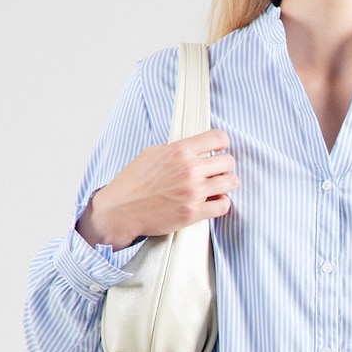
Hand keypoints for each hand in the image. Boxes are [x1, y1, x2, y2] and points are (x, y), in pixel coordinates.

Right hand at [76, 129, 237, 249]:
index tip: (219, 150)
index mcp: (179, 151)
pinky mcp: (193, 213)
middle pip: (229, 161)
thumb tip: (194, 146)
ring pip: (231, 183)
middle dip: (225, 166)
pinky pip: (224, 205)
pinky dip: (221, 204)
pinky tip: (212, 202)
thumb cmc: (133, 182)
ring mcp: (193, 192)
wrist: (120, 210)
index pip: (218, 138)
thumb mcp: (152, 153)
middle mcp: (189, 170)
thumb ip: (176, 149)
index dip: (222, 143)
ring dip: (225, 184)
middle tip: (217, 172)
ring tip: (216, 187)